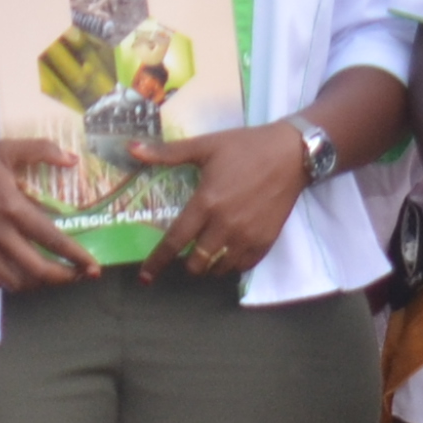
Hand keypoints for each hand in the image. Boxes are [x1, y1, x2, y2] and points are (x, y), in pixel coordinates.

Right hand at [0, 137, 95, 291]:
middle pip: (39, 271)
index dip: (76, 256)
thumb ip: (41, 150)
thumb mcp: (5, 149)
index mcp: (12, 209)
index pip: (52, 240)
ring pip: (18, 282)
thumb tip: (72, 159)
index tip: (94, 266)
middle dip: (65, 278)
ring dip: (40, 283)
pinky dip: (14, 282)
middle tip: (80, 276)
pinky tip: (22, 273)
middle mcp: (0, 236)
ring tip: (54, 275)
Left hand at [133, 124, 310, 282]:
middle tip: (185, 255)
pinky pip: (242, 266)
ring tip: (207, 255)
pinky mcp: (266, 241)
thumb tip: (131, 149)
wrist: (291, 153)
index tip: (145, 277)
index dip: (157, 261)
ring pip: (219, 268)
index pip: (175, 241)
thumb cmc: (245, 147)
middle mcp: (225, 225)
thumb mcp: (205, 145)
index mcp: (206, 202)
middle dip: (186, 264)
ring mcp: (247, 236)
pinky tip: (228, 254)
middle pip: (197, 263)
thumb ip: (167, 153)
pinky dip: (231, 264)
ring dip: (209, 266)